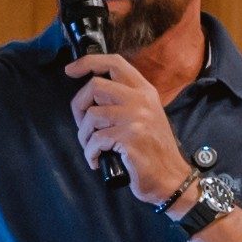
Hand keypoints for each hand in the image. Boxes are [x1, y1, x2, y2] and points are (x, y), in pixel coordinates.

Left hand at [68, 46, 190, 204]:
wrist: (171, 179)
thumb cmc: (153, 151)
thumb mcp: (145, 116)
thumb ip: (125, 100)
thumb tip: (92, 94)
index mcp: (145, 91)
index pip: (114, 62)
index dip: (88, 62)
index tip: (70, 69)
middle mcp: (141, 100)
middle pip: (95, 86)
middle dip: (78, 106)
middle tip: (82, 125)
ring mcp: (137, 118)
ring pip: (92, 115)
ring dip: (84, 135)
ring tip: (91, 147)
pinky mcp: (130, 138)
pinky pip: (96, 140)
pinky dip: (90, 152)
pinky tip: (96, 160)